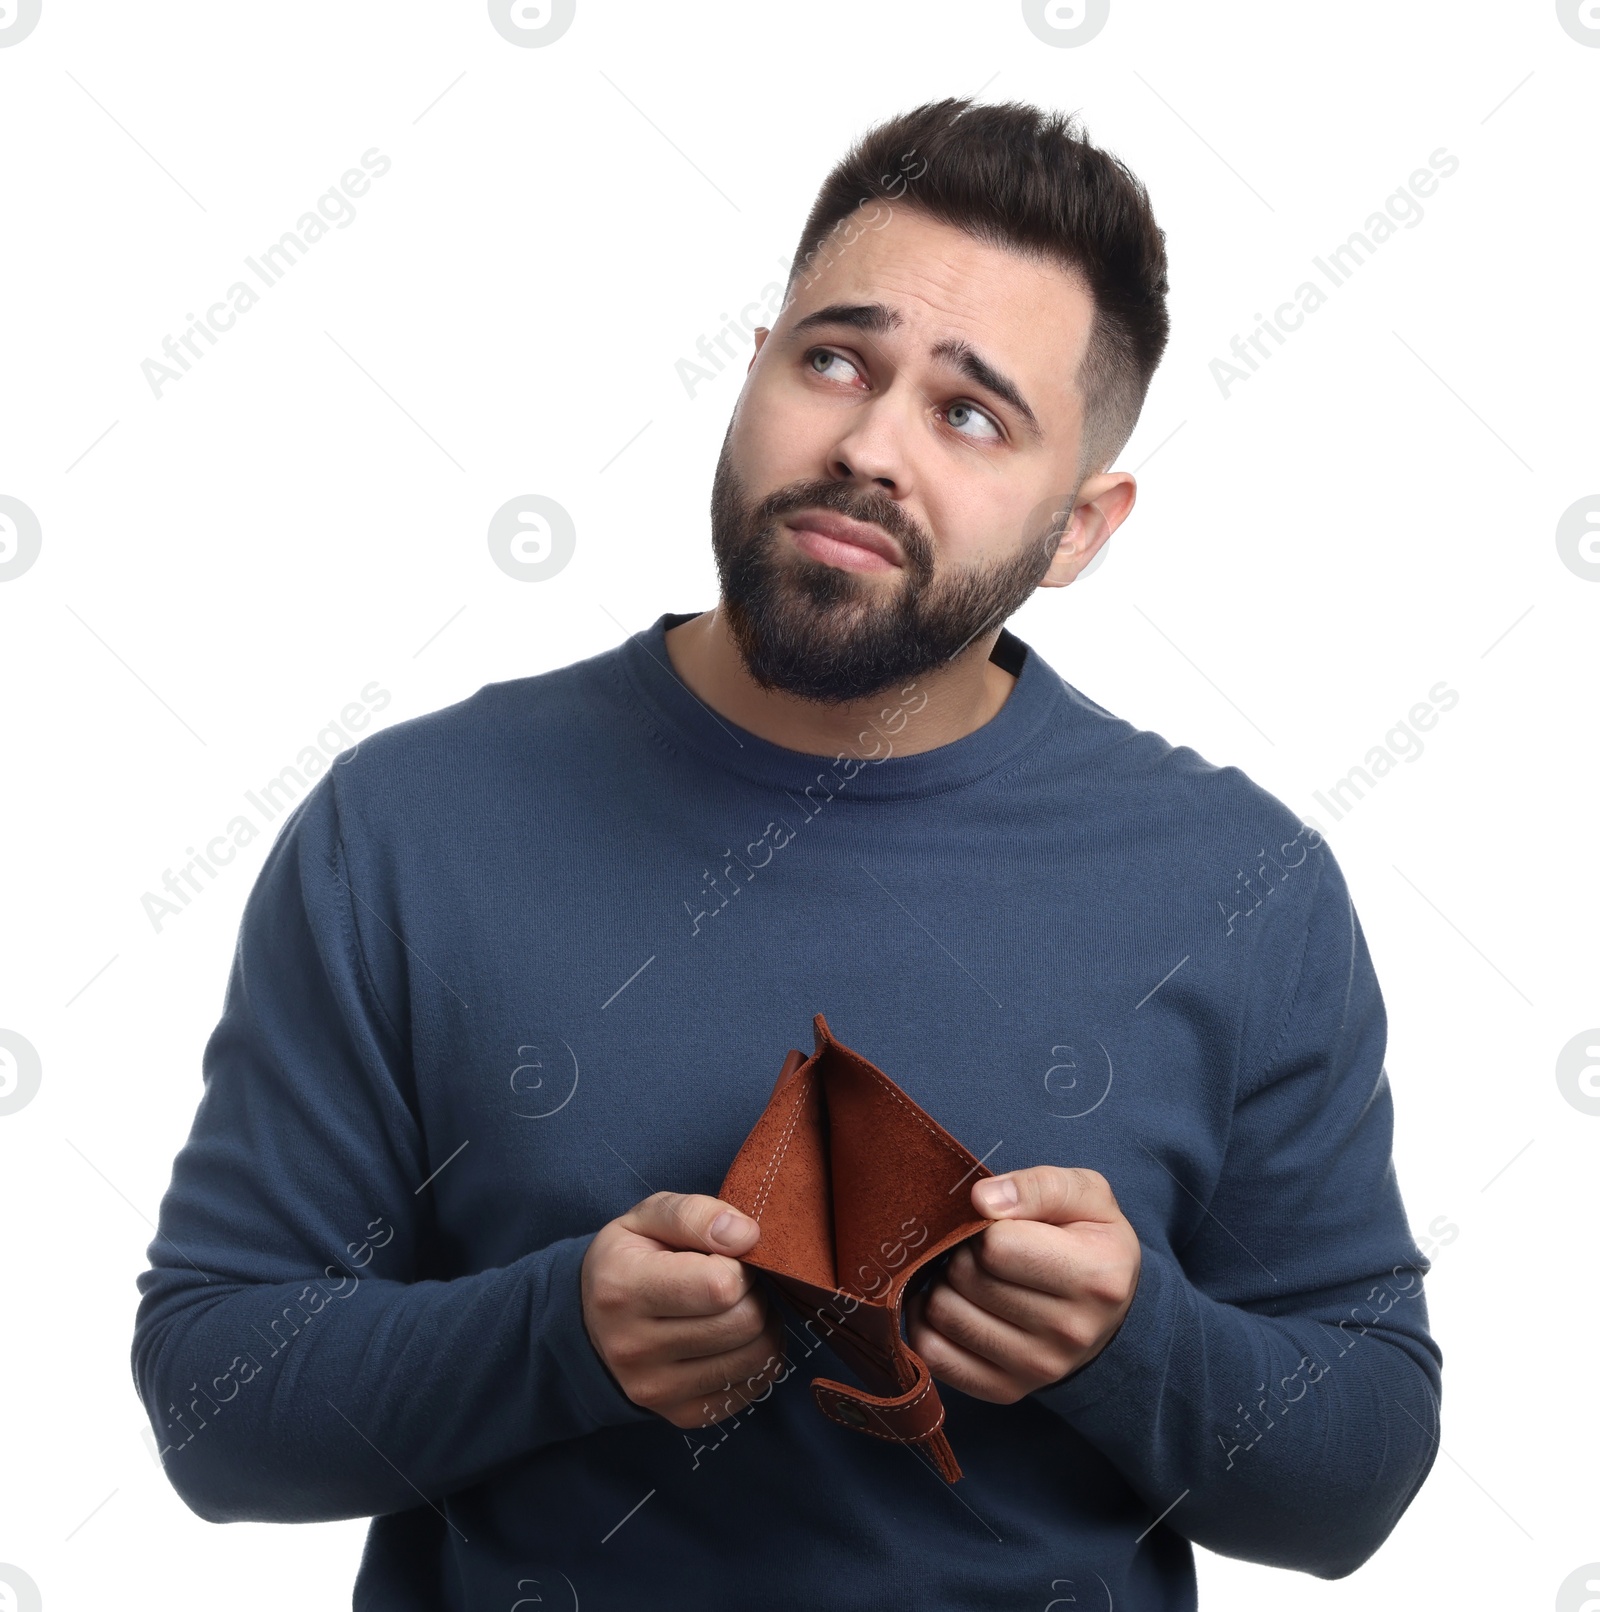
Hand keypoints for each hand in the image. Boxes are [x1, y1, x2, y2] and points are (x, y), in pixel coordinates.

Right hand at [581, 1190, 786, 1428]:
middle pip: (744, 1323)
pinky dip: (758, 1359)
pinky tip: (735, 1338)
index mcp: (623, 1289)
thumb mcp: (648, 1218)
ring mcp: (656, 1390)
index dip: (739, 1264)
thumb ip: (696, 1215)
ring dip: (763, 1325)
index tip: (725, 1258)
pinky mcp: (681, 1415)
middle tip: (737, 1282)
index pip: (720, 1286)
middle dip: (754, 1294)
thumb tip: (747, 1235)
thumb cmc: (630, 1259)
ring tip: (737, 1307)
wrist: (591, 1322)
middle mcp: (634, 1348)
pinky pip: (752, 1387)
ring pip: (756, 1358)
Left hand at [904, 1166, 1140, 1403]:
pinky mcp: (1006, 1391)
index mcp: (1095, 1277)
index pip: (996, 1246)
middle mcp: (1070, 1332)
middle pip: (965, 1278)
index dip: (984, 1226)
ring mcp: (1038, 1369)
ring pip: (943, 1314)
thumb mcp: (1086, 1194)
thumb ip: (1038, 1186)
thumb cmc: (1091, 1240)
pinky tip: (952, 1304)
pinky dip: (927, 1324)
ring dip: (944, 1285)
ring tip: (970, 1277)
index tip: (999, 1226)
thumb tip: (981, 1200)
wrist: (1110, 1310)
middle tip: (981, 1251)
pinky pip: (934, 1355)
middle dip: (962, 1253)